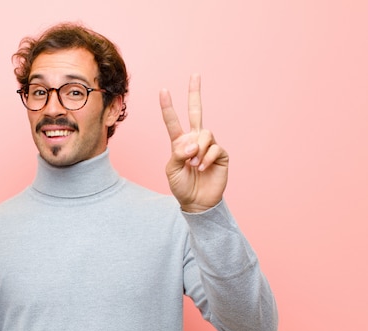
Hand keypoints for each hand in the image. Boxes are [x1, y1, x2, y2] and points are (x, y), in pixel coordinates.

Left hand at [160, 74, 228, 212]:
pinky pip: (214, 148)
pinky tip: (202, 168)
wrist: (196, 202)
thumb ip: (178, 154)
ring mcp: (208, 146)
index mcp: (179, 142)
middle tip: (195, 75)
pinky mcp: (221, 154)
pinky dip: (206, 158)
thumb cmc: (181, 186)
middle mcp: (194, 140)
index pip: (173, 121)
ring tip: (194, 165)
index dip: (168, 106)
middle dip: (195, 93)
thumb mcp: (171, 170)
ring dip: (198, 150)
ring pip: (205, 133)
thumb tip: (192, 143)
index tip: (163, 90)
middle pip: (196, 111)